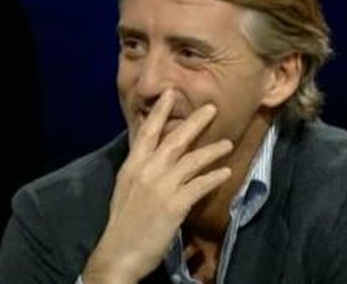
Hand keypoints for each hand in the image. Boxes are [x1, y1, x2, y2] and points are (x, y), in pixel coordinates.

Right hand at [82, 89, 232, 283]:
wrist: (119, 252)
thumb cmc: (123, 222)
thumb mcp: (126, 188)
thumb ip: (140, 170)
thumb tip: (153, 155)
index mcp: (132, 166)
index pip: (147, 132)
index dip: (160, 112)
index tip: (171, 94)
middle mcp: (147, 171)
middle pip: (174, 140)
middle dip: (195, 122)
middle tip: (211, 107)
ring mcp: (161, 187)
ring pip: (192, 160)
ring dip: (212, 150)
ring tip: (228, 143)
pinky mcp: (174, 204)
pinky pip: (199, 186)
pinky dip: (214, 177)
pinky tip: (225, 172)